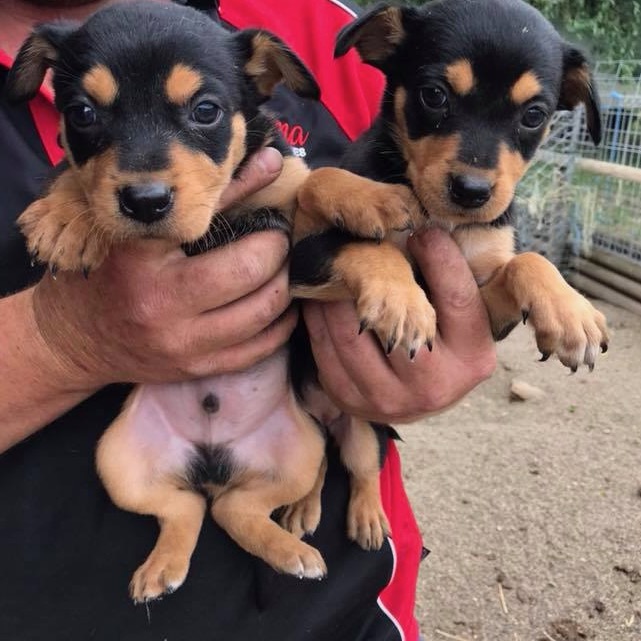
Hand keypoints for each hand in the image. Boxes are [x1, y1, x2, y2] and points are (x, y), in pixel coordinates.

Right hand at [30, 147, 295, 390]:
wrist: (74, 337)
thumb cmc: (107, 272)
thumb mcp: (137, 228)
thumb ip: (200, 196)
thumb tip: (269, 161)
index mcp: (141, 258)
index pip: (212, 220)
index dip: (257, 203)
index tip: (275, 192)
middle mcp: (161, 305)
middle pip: (249, 274)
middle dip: (278, 251)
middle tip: (280, 239)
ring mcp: (181, 345)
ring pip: (262, 315)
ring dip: (284, 287)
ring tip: (284, 269)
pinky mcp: (196, 369)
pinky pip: (257, 350)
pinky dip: (280, 326)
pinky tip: (281, 307)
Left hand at [302, 227, 495, 422]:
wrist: (420, 392)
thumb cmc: (444, 337)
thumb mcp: (464, 314)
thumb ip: (456, 279)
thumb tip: (428, 228)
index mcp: (472, 357)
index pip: (456, 299)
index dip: (440, 259)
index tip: (423, 231)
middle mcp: (434, 385)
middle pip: (396, 321)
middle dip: (375, 279)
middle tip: (360, 246)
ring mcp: (391, 400)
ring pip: (350, 337)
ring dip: (334, 297)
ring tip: (333, 270)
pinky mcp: (353, 402)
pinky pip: (326, 352)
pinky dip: (318, 320)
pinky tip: (318, 300)